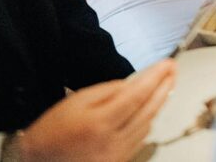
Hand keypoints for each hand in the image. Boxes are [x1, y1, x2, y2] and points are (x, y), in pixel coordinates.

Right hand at [20, 60, 176, 161]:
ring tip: (166, 84)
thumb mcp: (77, 100)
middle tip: (174, 70)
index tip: (168, 64)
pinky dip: (149, 120)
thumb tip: (134, 85)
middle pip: (149, 111)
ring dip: (159, 103)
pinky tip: (152, 107)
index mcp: (100, 123)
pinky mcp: (120, 161)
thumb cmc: (54, 129)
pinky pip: (141, 138)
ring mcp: (118, 155)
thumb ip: (108, 91)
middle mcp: (113, 142)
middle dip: (165, 88)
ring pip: (148, 125)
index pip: (137, 95)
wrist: (41, 161)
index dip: (155, 78)